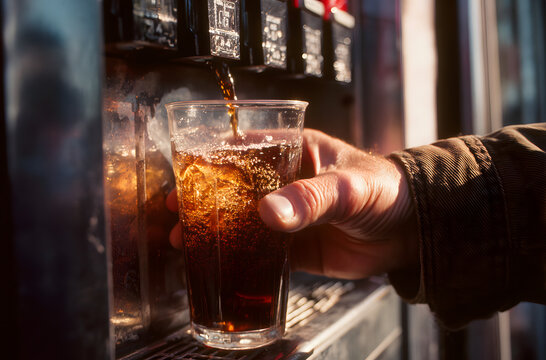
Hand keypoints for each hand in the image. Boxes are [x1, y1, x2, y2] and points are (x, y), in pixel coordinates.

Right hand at [167, 129, 418, 279]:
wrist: (413, 232)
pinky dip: (237, 254)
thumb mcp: (348, 187)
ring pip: (241, 219)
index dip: (212, 157)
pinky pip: (259, 249)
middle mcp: (285, 181)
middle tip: (177, 206)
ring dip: (213, 227)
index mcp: (296, 152)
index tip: (186, 169)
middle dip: (203, 196)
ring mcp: (288, 215)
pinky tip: (216, 260)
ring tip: (185, 236)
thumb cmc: (387, 190)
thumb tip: (268, 213)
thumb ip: (311, 198)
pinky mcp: (294, 245)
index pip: (245, 148)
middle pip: (234, 186)